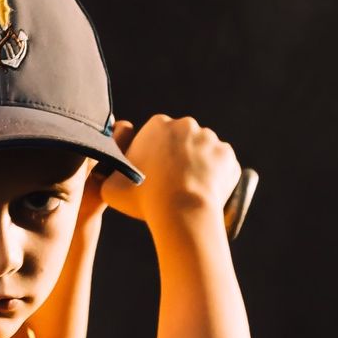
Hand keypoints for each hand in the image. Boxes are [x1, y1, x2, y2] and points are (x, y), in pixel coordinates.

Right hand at [99, 113, 240, 233]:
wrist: (183, 212)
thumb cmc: (144, 200)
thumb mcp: (110, 187)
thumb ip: (110, 173)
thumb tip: (110, 169)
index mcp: (157, 125)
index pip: (154, 136)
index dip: (152, 156)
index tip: (151, 175)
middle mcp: (186, 125)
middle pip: (180, 140)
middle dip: (176, 157)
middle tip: (170, 184)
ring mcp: (211, 139)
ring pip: (202, 152)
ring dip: (196, 166)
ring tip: (187, 191)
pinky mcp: (228, 156)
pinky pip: (221, 166)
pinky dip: (215, 177)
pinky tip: (204, 192)